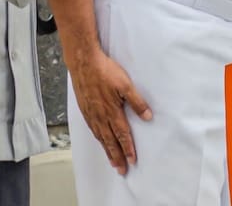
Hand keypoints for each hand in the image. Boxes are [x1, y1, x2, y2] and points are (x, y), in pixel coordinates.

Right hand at [69, 47, 149, 174]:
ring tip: (112, 161)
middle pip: (110, 141)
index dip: (128, 149)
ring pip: (100, 137)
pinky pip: (92, 129)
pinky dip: (98, 139)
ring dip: (107, 151)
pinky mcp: (85, 109)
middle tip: (121, 170)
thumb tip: (148, 116)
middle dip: (117, 157)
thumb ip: (137, 102)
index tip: (132, 161)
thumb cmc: (104, 71)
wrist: (83, 62)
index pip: (122, 135)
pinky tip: (100, 140)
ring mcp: (91, 113)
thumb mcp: (126, 84)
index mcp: (112, 111)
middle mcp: (100, 116)